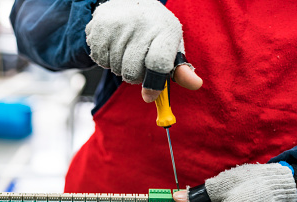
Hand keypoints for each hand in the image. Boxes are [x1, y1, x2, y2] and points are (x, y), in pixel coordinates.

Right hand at [86, 0, 201, 101]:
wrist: (129, 2)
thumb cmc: (154, 32)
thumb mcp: (171, 47)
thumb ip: (181, 69)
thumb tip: (196, 85)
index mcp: (165, 30)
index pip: (158, 63)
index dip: (154, 84)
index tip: (149, 96)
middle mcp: (142, 24)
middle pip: (133, 71)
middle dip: (135, 76)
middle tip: (138, 63)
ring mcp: (119, 24)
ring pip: (116, 68)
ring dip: (120, 68)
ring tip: (126, 51)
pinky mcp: (100, 26)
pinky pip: (100, 60)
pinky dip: (106, 60)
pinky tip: (114, 47)